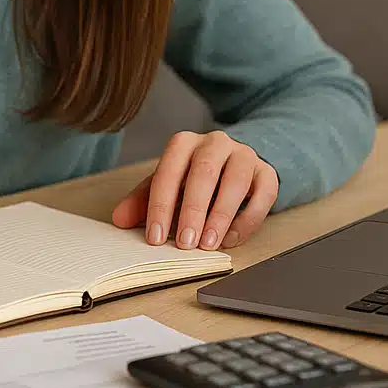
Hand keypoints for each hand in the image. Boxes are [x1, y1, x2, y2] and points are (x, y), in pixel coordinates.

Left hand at [110, 130, 278, 251]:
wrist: (233, 164)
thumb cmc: (193, 179)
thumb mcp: (166, 185)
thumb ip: (143, 201)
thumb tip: (120, 219)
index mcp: (184, 143)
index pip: (169, 171)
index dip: (160, 205)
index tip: (155, 237)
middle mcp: (215, 143)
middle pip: (204, 172)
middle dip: (193, 210)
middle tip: (185, 243)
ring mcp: (244, 155)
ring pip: (235, 181)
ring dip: (221, 215)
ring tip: (209, 244)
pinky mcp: (267, 172)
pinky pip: (262, 194)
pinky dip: (248, 219)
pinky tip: (232, 238)